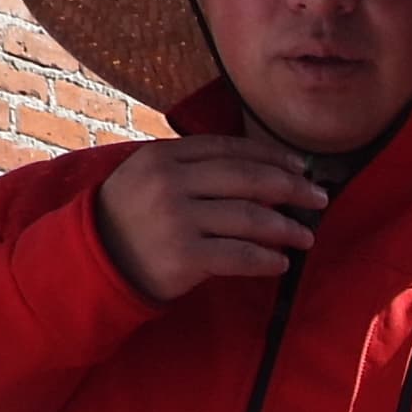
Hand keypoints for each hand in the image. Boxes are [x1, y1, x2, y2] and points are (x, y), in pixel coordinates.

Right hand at [89, 133, 327, 305]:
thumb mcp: (150, 177)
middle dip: (291, 187)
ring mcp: (177, 219)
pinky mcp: (183, 256)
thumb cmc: (131, 219)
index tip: (301, 167)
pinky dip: (266, 259)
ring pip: (249, 218)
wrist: (92, 262)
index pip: (231, 150)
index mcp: (165, 156)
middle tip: (319, 198)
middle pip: (247, 179)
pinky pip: (238, 256)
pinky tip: (281, 262)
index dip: (272, 157)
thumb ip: (194, 167)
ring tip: (306, 236)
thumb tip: (262, 171)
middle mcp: (171, 182)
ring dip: (286, 227)